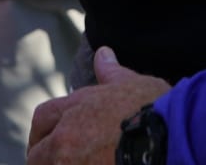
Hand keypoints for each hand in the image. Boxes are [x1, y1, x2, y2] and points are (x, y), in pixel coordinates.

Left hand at [28, 46, 168, 164]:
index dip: (42, 131)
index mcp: (77, 106)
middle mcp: (67, 136)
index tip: (49, 141)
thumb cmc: (155, 107)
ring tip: (81, 164)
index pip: (43, 116)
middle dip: (45, 159)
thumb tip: (103, 52)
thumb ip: (111, 73)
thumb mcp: (132, 84)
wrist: (169, 136)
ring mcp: (72, 163)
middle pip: (37, 155)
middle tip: (63, 161)